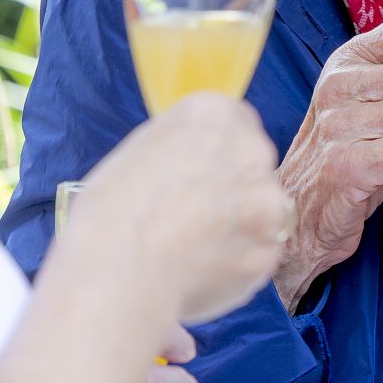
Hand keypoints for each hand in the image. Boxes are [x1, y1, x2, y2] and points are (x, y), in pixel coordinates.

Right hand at [71, 96, 294, 324]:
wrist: (119, 268)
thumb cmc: (113, 212)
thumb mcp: (141, 151)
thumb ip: (183, 149)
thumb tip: (196, 164)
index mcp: (215, 113)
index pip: (235, 123)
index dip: (215, 153)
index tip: (198, 174)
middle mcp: (251, 149)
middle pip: (253, 165)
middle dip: (232, 188)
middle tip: (193, 214)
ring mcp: (266, 201)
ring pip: (263, 212)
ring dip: (240, 226)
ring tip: (193, 246)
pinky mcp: (269, 248)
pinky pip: (259, 253)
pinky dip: (238, 263)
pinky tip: (202, 268)